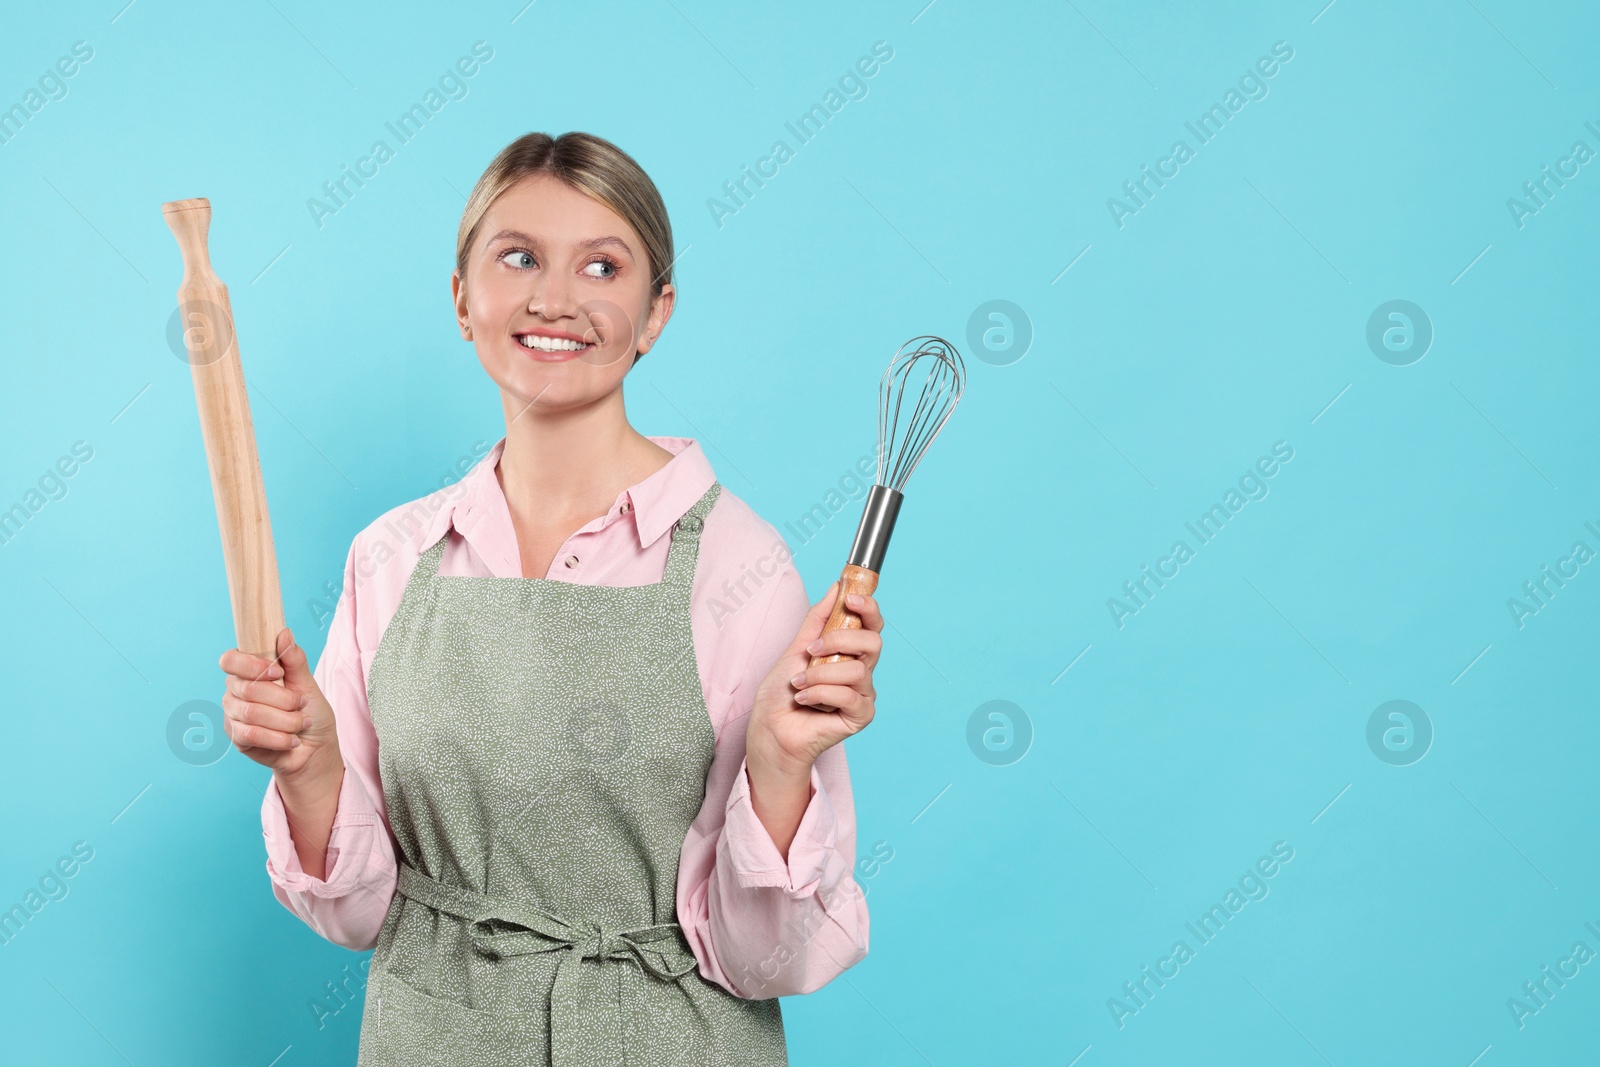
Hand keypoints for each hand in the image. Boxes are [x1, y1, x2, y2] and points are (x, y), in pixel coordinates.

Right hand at [218, 627, 338, 777]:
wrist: (315, 748)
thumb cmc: (310, 712)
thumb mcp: (307, 684)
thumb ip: (294, 660)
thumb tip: (284, 633)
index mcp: (249, 671)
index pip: (230, 660)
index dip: (251, 665)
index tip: (278, 673)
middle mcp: (235, 691)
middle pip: (247, 688)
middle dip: (283, 699)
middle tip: (301, 704)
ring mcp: (233, 715)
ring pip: (251, 712)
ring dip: (285, 720)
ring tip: (301, 723)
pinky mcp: (237, 738)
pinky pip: (251, 734)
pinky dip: (277, 737)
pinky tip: (291, 740)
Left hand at [747, 581, 883, 775]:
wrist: (771, 728)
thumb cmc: (782, 692)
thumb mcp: (797, 647)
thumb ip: (818, 619)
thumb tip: (837, 587)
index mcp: (850, 652)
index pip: (872, 625)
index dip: (868, 608)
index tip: (850, 599)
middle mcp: (861, 671)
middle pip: (873, 643)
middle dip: (840, 640)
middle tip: (812, 649)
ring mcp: (862, 695)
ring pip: (857, 671)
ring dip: (820, 674)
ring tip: (799, 683)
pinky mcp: (860, 717)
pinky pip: (849, 696)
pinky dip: (820, 694)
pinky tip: (804, 699)